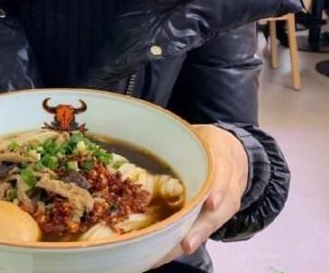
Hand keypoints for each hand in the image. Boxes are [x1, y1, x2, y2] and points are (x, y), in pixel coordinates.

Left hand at [154, 124, 248, 267]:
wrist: (236, 148)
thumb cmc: (207, 140)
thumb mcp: (196, 132)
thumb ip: (179, 139)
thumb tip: (144, 141)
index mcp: (222, 150)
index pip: (223, 168)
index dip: (217, 186)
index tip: (210, 204)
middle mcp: (231, 174)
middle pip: (224, 203)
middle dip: (205, 224)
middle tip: (187, 243)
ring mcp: (232, 193)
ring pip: (221, 217)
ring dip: (201, 234)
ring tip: (182, 248)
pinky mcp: (227, 208)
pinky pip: (216, 222)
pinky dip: (199, 235)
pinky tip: (180, 246)